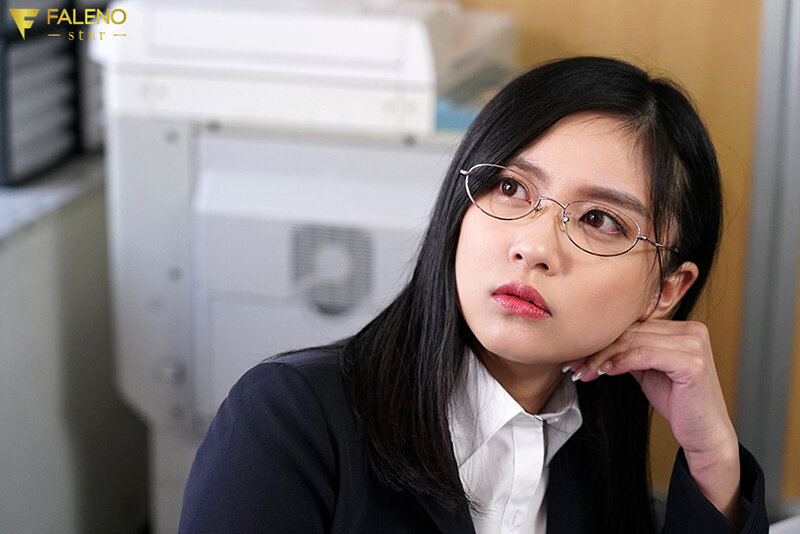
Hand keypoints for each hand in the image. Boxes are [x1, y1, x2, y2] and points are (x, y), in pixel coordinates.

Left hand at [564, 319, 741, 525]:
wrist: (705, 435)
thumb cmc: (679, 403)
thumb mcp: (649, 370)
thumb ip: (631, 352)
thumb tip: (596, 342)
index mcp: (683, 328)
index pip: (634, 326)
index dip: (603, 338)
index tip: (577, 354)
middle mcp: (691, 330)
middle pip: (631, 331)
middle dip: (597, 348)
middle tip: (574, 364)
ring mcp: (694, 344)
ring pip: (634, 341)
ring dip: (603, 357)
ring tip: (584, 371)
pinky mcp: (691, 361)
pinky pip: (644, 354)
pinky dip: (620, 362)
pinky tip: (605, 371)